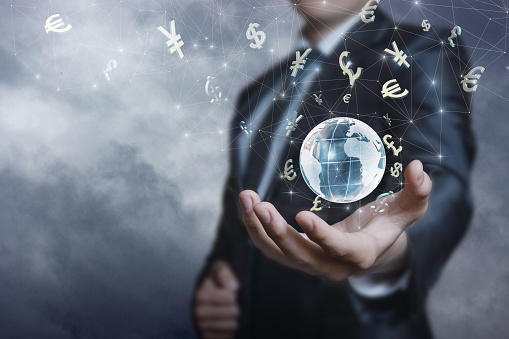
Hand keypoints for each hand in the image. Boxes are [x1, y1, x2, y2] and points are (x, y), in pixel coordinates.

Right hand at [193, 261, 239, 338]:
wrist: (206, 299)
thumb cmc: (215, 282)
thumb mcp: (218, 269)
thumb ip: (224, 272)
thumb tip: (233, 287)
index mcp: (201, 295)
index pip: (231, 298)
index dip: (235, 294)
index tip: (231, 292)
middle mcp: (198, 312)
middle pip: (233, 313)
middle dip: (237, 307)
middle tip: (232, 304)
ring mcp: (201, 327)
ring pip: (233, 326)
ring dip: (235, 319)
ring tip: (230, 313)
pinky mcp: (206, 337)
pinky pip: (228, 337)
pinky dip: (230, 331)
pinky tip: (227, 323)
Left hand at [238, 160, 431, 279]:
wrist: (369, 248)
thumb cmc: (387, 225)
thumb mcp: (407, 210)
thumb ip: (418, 192)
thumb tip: (419, 167)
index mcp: (360, 254)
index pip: (341, 250)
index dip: (322, 237)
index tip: (302, 216)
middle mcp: (332, 265)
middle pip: (301, 255)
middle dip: (277, 232)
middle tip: (259, 204)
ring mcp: (311, 263)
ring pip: (279, 254)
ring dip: (258, 229)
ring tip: (246, 199)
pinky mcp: (296, 257)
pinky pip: (271, 249)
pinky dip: (256, 230)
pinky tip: (248, 206)